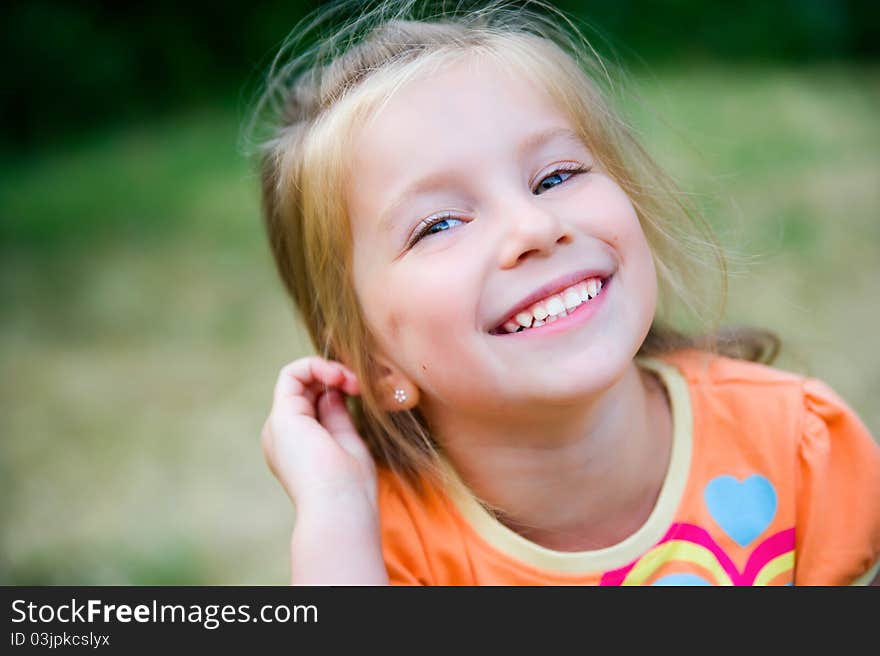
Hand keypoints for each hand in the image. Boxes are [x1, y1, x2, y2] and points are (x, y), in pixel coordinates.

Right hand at [261, 356, 376, 511]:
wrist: (338, 507)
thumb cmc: (350, 486)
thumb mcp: (347, 442)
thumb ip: (337, 416)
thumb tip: (334, 392)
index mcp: (298, 447)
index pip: (314, 403)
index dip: (337, 389)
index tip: (361, 391)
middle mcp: (283, 436)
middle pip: (305, 389)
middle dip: (335, 377)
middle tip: (360, 385)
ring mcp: (279, 426)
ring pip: (296, 378)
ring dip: (328, 370)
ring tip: (351, 380)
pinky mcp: (281, 417)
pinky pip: (291, 374)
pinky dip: (316, 366)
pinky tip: (337, 376)